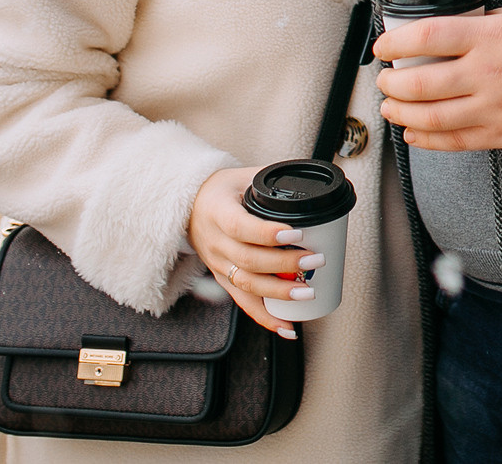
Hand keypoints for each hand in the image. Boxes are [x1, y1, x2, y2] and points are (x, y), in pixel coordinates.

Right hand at [187, 166, 321, 338]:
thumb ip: (272, 179)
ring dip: (279, 293)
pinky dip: (265, 317)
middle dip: (284, 263)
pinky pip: (243, 302)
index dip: (267, 233)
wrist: (188, 207)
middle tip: (314, 260)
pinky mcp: (224, 280)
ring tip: (307, 293)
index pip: (241, 226)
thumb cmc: (220, 191)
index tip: (295, 233)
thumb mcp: (242, 176)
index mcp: (218, 212)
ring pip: (247, 285)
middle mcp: (215, 242)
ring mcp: (218, 265)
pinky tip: (286, 326)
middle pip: (248, 260)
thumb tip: (312, 181)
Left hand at [374, 4, 501, 150]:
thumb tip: (459, 31)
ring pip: (432, 118)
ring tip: (391, 108)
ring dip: (403, 114)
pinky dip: (429, 140)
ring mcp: (496, 108)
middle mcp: (487, 74)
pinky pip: (458, 141)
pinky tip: (416, 135)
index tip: (382, 47)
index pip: (427, 38)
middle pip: (420, 83)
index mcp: (490, 37)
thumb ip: (488, 24)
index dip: (396, 43)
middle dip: (392, 84)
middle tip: (385, 81)